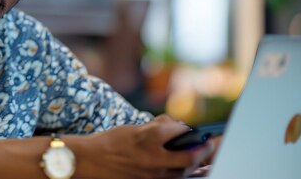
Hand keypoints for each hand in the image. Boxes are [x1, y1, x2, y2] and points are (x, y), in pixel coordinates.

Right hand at [70, 115, 214, 178]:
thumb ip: (155, 128)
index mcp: (150, 137)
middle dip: (205, 151)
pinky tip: (186, 170)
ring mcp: (153, 174)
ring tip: (203, 160)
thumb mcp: (134, 128)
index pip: (179, 130)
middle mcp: (155, 157)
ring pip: (184, 172)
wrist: (90, 162)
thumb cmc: (110, 142)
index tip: (191, 130)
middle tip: (210, 146)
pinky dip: (181, 174)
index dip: (186, 129)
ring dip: (196, 165)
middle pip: (191, 157)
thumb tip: (174, 127)